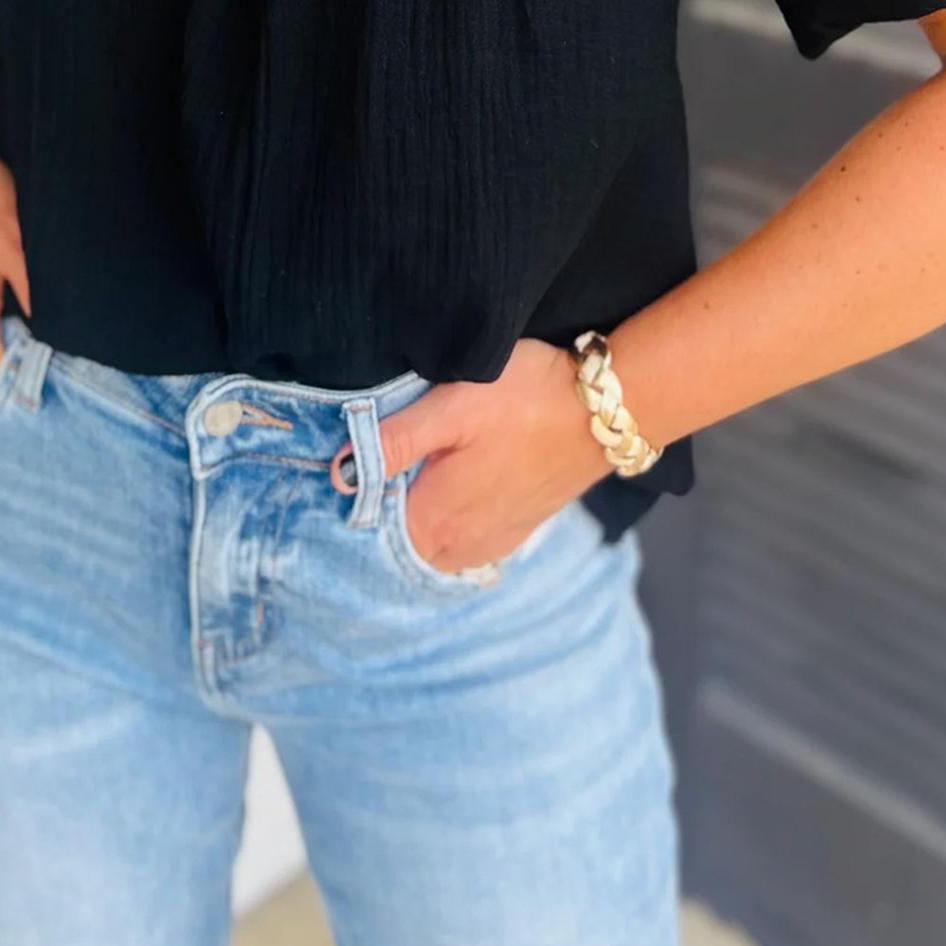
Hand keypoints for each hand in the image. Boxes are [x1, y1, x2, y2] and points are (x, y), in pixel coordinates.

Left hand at [351, 339, 607, 574]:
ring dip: (413, 517)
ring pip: (430, 544)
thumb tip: (338, 470)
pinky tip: (448, 486)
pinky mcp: (515, 531)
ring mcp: (490, 543)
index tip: (345, 467)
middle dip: (378, 511)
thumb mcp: (451, 405)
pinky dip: (446, 521)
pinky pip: (463, 541)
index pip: (365, 534)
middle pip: (395, 543)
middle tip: (373, 462)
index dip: (349, 501)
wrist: (607, 409)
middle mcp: (458, 547)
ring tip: (409, 471)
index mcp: (432, 522)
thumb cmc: (527, 398)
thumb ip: (392, 440)